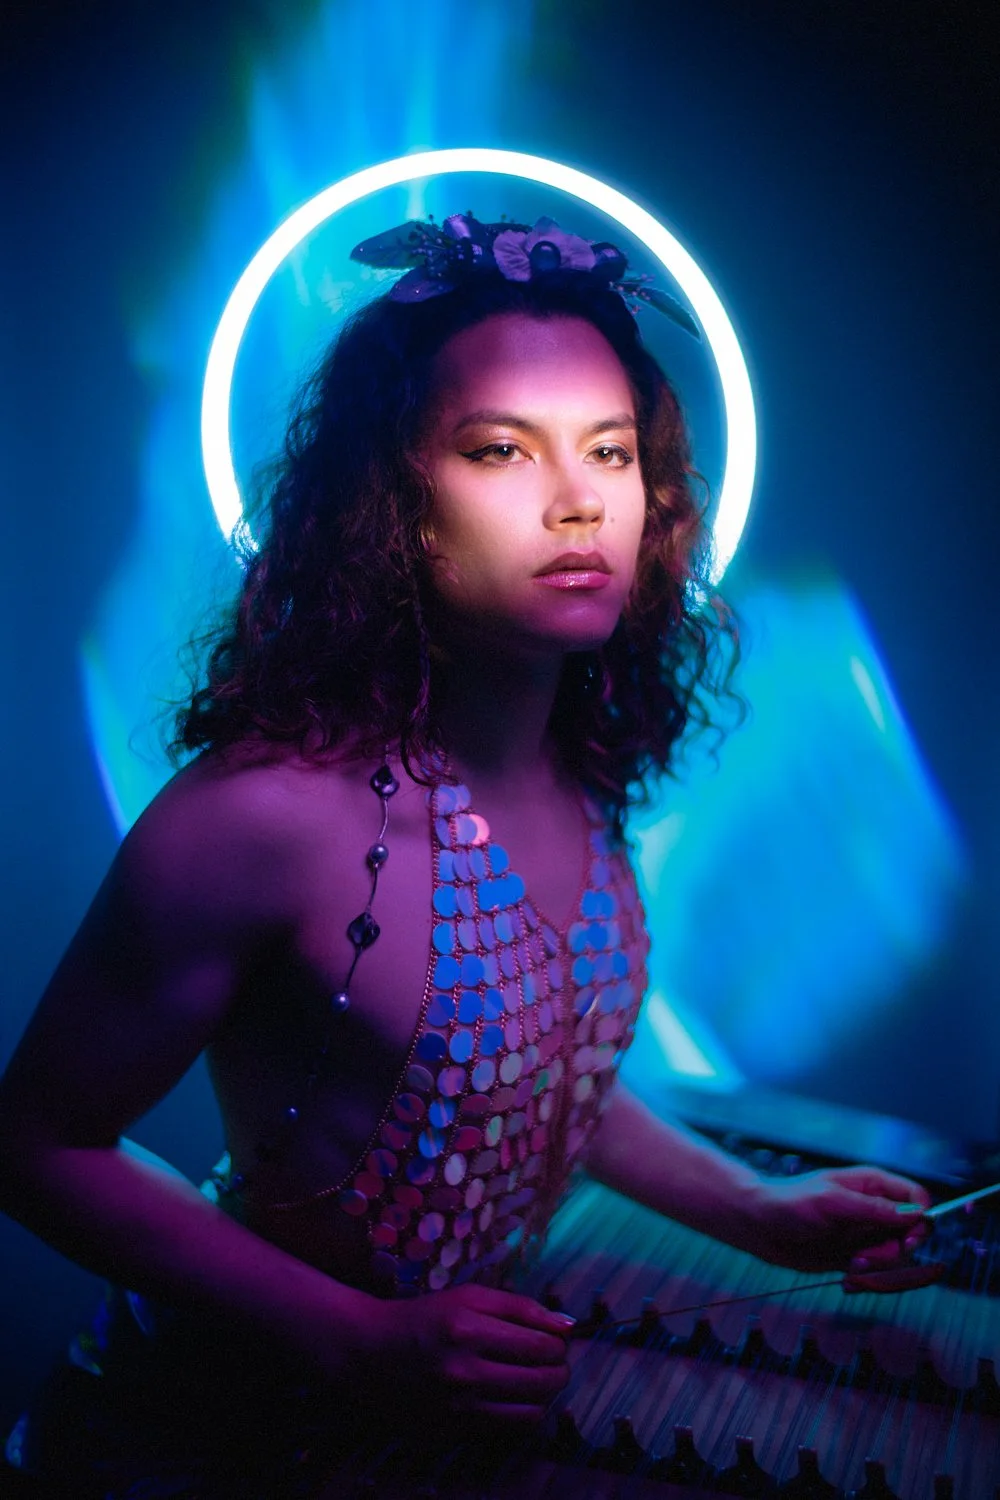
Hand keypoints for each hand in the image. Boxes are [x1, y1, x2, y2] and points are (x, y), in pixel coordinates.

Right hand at [363, 1284, 573, 1426]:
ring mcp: (458, 1406)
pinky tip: (514, 1397)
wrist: (369, 1354)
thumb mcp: (468, 1297)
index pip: (541, 1345)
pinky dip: (523, 1414)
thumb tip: (569, 1325)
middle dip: (559, 1370)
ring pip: (533, 1411)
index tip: (555, 1339)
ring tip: (536, 1379)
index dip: (558, 1344)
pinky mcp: (454, 1431)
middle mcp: (463, 1370)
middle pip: (543, 1380)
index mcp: (468, 1327)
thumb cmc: (424, 1317)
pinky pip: (510, 1430)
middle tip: (552, 1360)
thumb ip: (521, 1307)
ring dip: (545, 1395)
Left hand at [743, 1165, 931, 1273]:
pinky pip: (878, 1276)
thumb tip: (917, 1214)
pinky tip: (846, 1280)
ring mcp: (866, 1236)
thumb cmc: (790, 1202)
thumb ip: (874, 1210)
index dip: (920, 1221)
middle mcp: (875, 1210)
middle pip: (913, 1236)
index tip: (905, 1240)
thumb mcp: (833, 1202)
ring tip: (851, 1267)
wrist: (759, 1227)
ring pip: (898, 1260)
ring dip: (878, 1271)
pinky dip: (866, 1282)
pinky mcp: (856, 1258)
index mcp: (873, 1185)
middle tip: (865, 1258)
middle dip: (895, 1254)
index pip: (917, 1199)